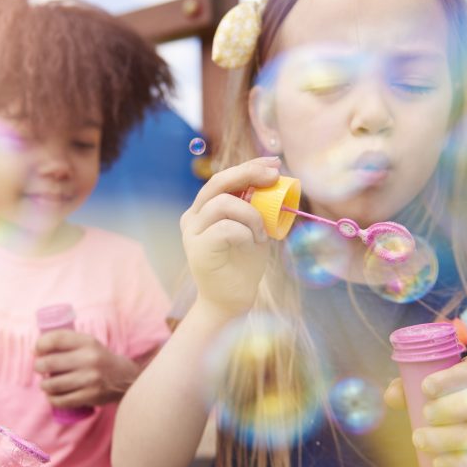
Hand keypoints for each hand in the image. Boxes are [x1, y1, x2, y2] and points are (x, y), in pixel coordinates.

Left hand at [34, 330, 139, 407]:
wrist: (125, 379)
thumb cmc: (99, 359)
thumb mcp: (88, 344)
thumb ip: (66, 342)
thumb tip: (35, 350)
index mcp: (88, 342)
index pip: (56, 339)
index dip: (40, 344)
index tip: (36, 350)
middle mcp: (90, 359)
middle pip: (50, 362)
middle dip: (38, 366)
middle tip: (39, 368)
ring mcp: (90, 379)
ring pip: (53, 384)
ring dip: (44, 385)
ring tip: (45, 383)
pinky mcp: (90, 396)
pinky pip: (62, 400)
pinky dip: (52, 399)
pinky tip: (52, 396)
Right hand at [180, 157, 280, 318]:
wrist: (231, 301)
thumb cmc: (244, 264)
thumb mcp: (254, 228)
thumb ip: (255, 206)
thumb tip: (274, 177)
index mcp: (204, 209)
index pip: (223, 178)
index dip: (248, 166)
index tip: (274, 164)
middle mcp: (193, 216)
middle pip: (218, 182)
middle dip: (248, 173)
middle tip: (274, 177)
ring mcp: (192, 232)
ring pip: (224, 203)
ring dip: (252, 215)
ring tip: (261, 234)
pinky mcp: (197, 248)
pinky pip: (226, 227)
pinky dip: (246, 232)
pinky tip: (254, 244)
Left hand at [384, 355, 466, 466]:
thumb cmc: (448, 403)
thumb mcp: (430, 390)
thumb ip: (408, 388)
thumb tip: (392, 396)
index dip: (451, 378)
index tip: (426, 388)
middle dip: (454, 408)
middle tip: (425, 416)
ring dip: (452, 439)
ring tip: (421, 441)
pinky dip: (464, 464)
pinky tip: (440, 463)